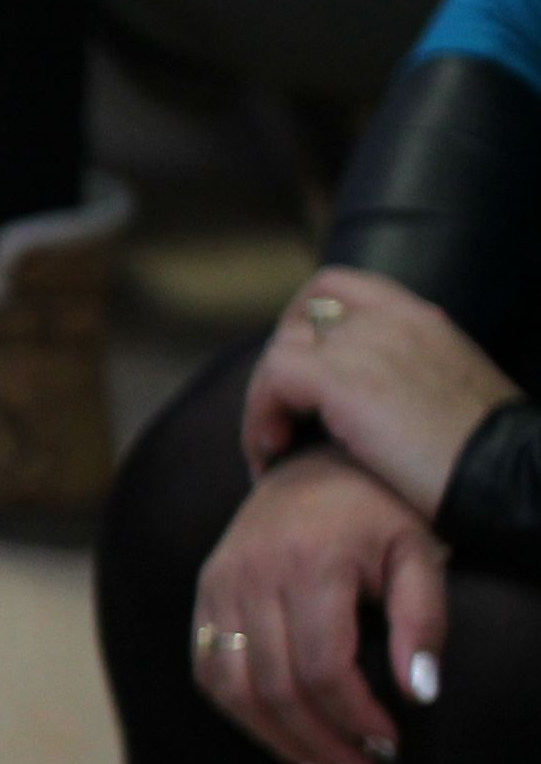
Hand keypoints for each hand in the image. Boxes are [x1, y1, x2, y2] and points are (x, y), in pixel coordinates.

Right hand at [193, 445, 446, 763]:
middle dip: (320, 743)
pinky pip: (209, 671)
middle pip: (275, 686)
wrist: (312, 464)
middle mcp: (250, 574)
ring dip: (278, 742)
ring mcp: (217, 585)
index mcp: (308, 562)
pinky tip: (281, 738)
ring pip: (233, 689)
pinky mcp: (202, 596)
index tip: (389, 747)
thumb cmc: (378, 511)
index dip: (354, 717)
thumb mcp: (419, 551)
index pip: (323, 667)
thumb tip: (418, 693)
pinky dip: (242, 714)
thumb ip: (422, 618)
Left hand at [244, 267, 521, 517]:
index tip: (297, 367)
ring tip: (270, 445)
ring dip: (263, 397)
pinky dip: (258, 415)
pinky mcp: (341, 379)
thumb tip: (369, 403)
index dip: (303, 320)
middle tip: (277, 413)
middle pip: (301, 315)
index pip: (342, 286)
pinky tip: (272, 452)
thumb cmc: (484, 456)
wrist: (506, 476)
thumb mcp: (449, 394)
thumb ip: (409, 376)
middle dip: (279, 363)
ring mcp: (366, 344)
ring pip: (279, 349)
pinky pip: (271, 379)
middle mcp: (392, 320)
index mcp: (422, 319)